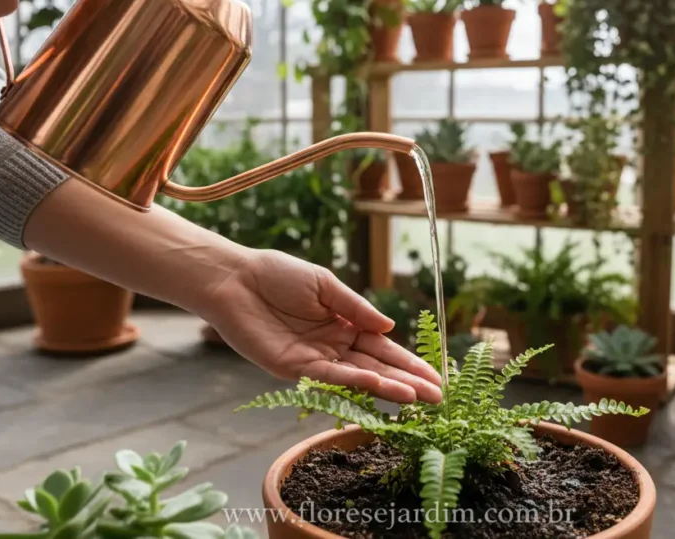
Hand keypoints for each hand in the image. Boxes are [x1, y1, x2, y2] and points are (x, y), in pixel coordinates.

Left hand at [205, 250, 443, 403]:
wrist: (236, 280)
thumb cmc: (277, 275)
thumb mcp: (325, 285)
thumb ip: (356, 308)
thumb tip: (389, 327)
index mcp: (344, 324)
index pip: (384, 348)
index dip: (409, 363)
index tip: (435, 376)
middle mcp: (334, 346)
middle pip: (378, 368)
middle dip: (408, 382)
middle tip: (438, 398)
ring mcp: (316, 360)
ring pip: (359, 377)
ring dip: (389, 387)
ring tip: (418, 397)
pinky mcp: (295, 369)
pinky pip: (331, 377)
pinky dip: (356, 382)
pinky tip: (381, 385)